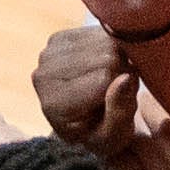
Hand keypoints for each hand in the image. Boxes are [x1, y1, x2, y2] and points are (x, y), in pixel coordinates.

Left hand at [30, 22, 127, 149]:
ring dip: (116, 59)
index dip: (121, 89)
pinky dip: (108, 47)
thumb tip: (125, 77)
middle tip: (112, 93)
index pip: (104, 77)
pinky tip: (100, 66)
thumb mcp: (113, 137)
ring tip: (107, 81)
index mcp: (54, 104)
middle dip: (120, 72)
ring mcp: (48, 53)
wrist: (79, 125)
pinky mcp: (57, 39)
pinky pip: (100, 31)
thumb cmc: (100, 134)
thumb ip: (120, 113)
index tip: (116, 105)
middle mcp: (44, 75)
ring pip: (105, 40)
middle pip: (106, 55)